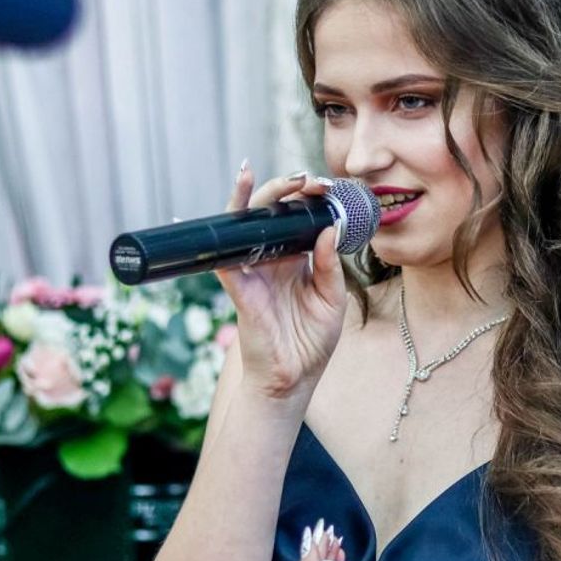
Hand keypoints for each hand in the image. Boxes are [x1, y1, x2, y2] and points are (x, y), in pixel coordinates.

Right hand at [214, 164, 349, 401]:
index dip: (310, 200)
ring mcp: (254, 270)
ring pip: (249, 222)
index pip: (299, 220)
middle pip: (273, 213)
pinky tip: (239, 199)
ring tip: (287, 181)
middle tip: (310, 180)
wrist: (292, 380)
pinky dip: (230, 224)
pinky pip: (229, 250)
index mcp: (297, 261)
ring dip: (264, 195)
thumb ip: (331, 266)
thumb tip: (331, 229)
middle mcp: (273, 260)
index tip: (328, 186)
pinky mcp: (240, 285)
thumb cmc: (311, 343)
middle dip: (290, 190)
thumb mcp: (332, 301)